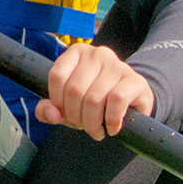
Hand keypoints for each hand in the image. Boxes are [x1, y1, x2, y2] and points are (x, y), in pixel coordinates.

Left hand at [35, 43, 154, 140]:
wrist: (132, 102)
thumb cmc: (95, 101)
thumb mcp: (67, 105)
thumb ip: (48, 110)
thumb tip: (51, 114)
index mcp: (77, 53)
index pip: (57, 76)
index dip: (57, 101)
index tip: (65, 113)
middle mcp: (97, 54)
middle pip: (74, 90)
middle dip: (75, 117)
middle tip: (83, 126)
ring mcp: (117, 65)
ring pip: (94, 98)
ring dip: (92, 123)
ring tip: (96, 130)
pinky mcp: (134, 80)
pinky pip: (116, 100)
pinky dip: (111, 121)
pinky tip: (111, 128)